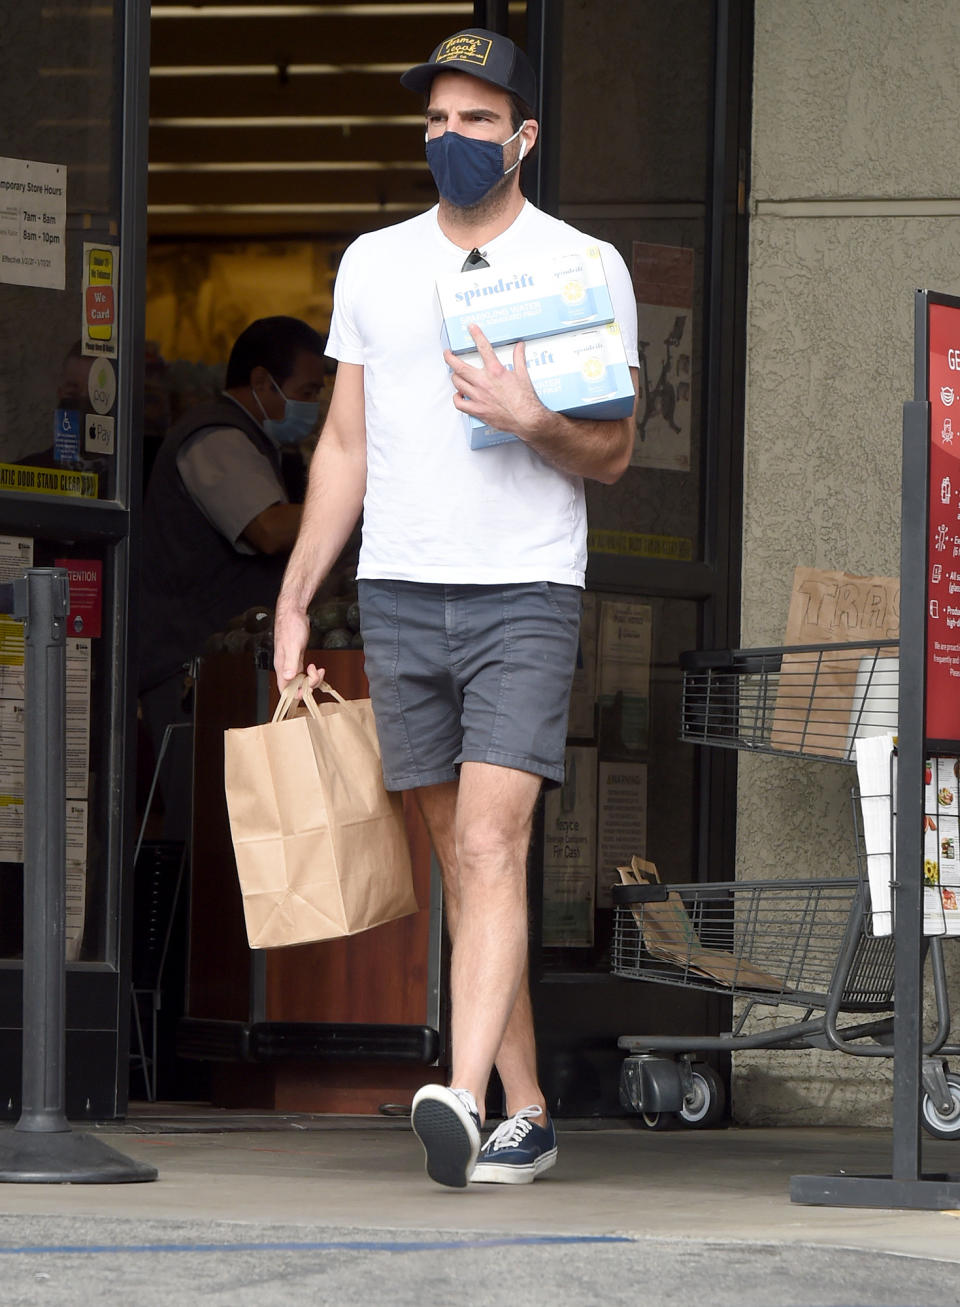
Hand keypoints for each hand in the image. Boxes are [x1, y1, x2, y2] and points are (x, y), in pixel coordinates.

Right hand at [273, 606, 325, 691]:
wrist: (293, 613)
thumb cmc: (290, 626)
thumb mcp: (293, 645)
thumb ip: (290, 662)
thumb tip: (288, 677)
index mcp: (281, 667)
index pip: (285, 690)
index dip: (295, 694)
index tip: (307, 688)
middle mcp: (285, 667)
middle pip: (296, 687)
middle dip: (309, 685)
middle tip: (317, 674)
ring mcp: (292, 663)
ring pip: (301, 681)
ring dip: (313, 679)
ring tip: (319, 670)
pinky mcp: (298, 658)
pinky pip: (304, 673)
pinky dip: (313, 673)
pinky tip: (318, 668)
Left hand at [443, 324, 546, 440]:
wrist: (527, 419)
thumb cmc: (526, 399)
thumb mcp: (523, 375)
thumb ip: (519, 358)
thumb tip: (520, 346)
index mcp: (495, 371)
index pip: (483, 347)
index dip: (476, 335)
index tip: (471, 328)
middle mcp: (484, 382)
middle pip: (459, 367)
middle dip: (449, 358)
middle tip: (447, 354)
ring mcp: (478, 396)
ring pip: (457, 383)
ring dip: (455, 377)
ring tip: (455, 374)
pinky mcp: (477, 410)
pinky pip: (459, 403)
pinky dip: (456, 398)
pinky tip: (459, 395)